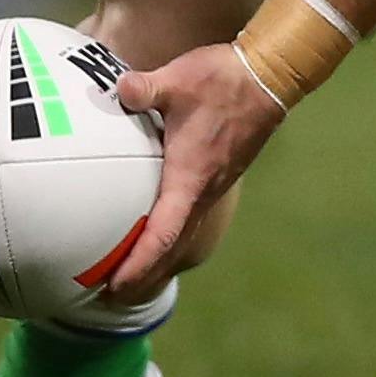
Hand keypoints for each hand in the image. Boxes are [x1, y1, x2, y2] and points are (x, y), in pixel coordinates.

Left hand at [97, 43, 287, 304]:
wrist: (267, 77)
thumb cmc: (223, 80)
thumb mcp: (180, 79)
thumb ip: (147, 88)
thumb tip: (121, 88)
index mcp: (189, 178)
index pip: (162, 233)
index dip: (138, 264)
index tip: (114, 286)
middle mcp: (202, 192)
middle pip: (171, 250)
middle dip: (142, 278)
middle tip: (108, 298)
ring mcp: (211, 188)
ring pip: (182, 239)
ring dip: (155, 262)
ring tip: (125, 278)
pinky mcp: (214, 179)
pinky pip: (188, 222)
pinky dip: (167, 240)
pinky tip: (150, 234)